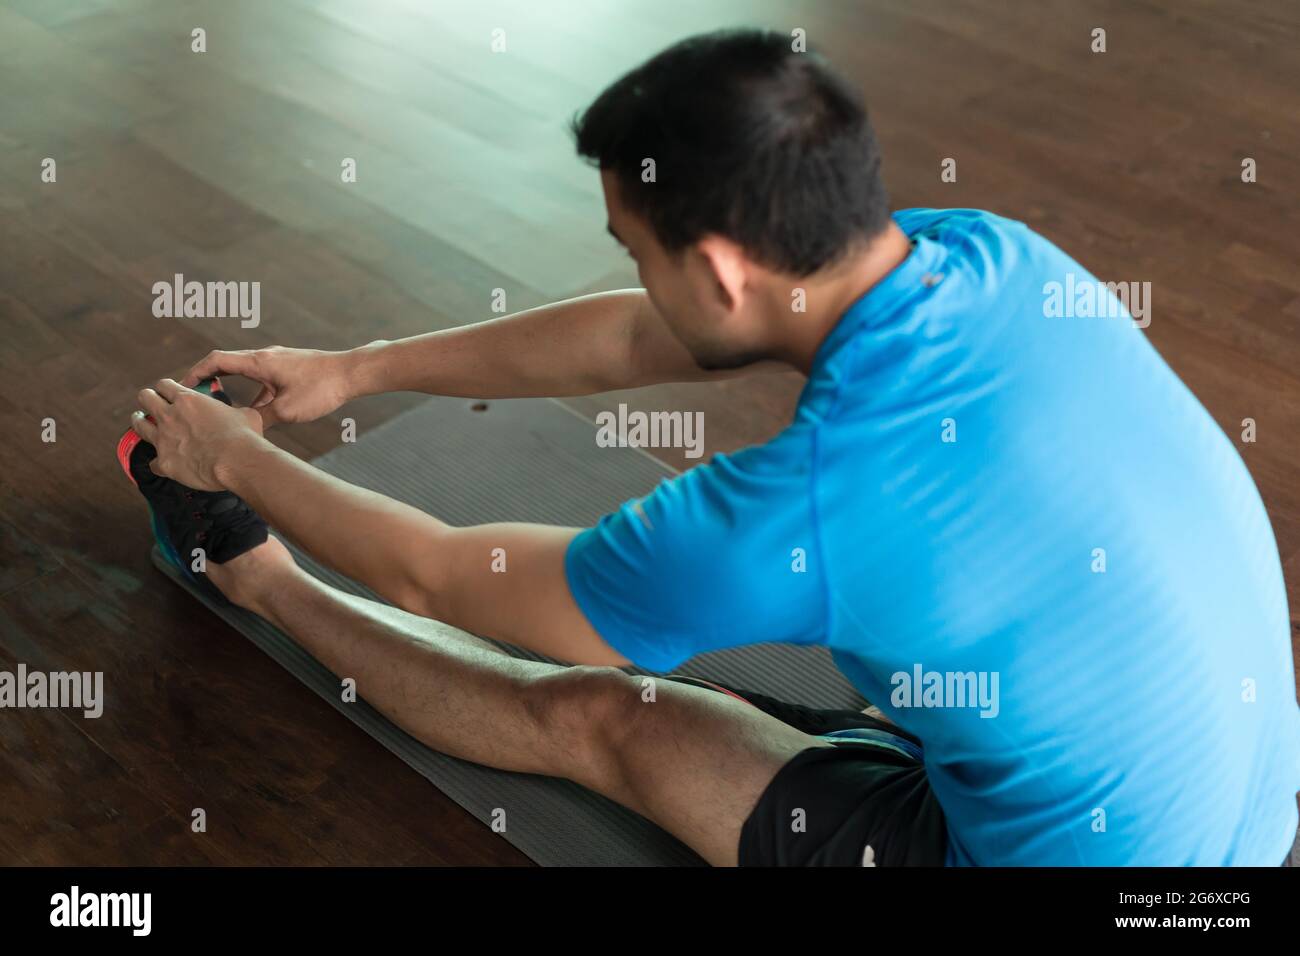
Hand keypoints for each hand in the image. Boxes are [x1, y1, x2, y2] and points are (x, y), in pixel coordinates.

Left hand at [131, 379, 264, 490]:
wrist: (238, 461)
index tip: (168, 392)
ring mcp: (164, 439)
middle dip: (148, 399)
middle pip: (145, 398)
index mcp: (188, 400)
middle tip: (151, 403)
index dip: (165, 388)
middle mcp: (170, 416)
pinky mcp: (164, 462)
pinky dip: (158, 462)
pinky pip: (152, 462)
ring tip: (141, 423)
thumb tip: (240, 415)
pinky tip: (163, 463)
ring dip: (140, 423)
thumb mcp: (245, 414)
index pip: (164, 385)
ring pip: (138, 425)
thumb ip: (234, 411)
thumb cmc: (244, 437)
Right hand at [181, 345, 353, 425]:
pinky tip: (256, 412)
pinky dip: (254, 393)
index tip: (182, 387)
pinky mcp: (290, 369)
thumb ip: (261, 418)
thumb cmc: (321, 388)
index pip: (216, 360)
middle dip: (208, 381)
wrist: (351, 374)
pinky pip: (264, 380)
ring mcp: (278, 362)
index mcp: (259, 362)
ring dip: (232, 388)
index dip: (196, 372)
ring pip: (246, 373)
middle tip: (195, 399)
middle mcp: (265, 357)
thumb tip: (245, 430)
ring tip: (221, 410)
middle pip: (227, 364)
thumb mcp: (287, 410)